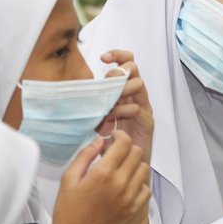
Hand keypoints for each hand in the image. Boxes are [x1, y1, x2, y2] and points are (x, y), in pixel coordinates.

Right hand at [46, 131, 149, 223]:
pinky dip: (139, 183)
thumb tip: (99, 141)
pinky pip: (146, 188)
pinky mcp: (134, 208)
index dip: (120, 136)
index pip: (124, 143)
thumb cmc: (68, 213)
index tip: (114, 138)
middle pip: (137, 153)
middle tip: (116, 153)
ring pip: (144, 168)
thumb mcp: (68, 179)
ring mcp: (129, 197)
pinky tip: (127, 184)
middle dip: (127, 148)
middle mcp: (120, 183)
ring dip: (134, 164)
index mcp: (103, 173)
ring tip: (121, 168)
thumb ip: (85, 156)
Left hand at [96, 50, 153, 164]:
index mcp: (126, 91)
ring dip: (119, 92)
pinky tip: (111, 121)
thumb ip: (93, 104)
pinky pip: (138, 109)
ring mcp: (144, 109)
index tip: (103, 57)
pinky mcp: (148, 124)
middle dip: (118, 72)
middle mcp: (137, 97)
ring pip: (139, 85)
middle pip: (134, 69)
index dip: (119, 55)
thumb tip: (74, 92)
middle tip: (106, 84)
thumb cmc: (111, 143)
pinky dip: (122, 111)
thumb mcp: (98, 117)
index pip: (128, 63)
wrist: (126, 168)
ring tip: (106, 106)